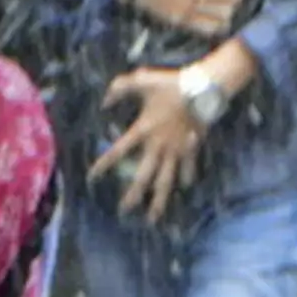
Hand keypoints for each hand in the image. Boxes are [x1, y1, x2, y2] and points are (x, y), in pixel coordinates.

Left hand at [95, 68, 206, 217]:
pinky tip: (184, 188)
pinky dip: (187, 177)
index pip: (119, 151)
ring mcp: (177, 149)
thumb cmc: (171, 84)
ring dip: (160, 199)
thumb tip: (104, 101)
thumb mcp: (141, 80)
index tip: (92, 177)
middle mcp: (159, 145)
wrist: (204, 87)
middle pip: (143, 176)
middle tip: (123, 210)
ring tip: (153, 217)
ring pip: (167, 180)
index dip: (104, 164)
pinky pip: (189, 167)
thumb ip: (119, 88)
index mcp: (144, 130)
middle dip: (133, 195)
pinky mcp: (192, 148)